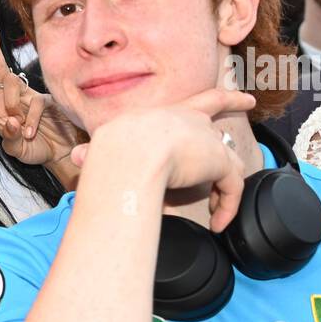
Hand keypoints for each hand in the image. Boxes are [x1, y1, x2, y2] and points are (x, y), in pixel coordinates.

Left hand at [0, 12, 76, 166]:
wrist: (62, 152)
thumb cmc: (35, 149)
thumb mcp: (16, 150)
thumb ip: (9, 138)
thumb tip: (10, 122)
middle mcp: (6, 96)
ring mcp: (26, 94)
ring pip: (11, 82)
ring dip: (11, 103)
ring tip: (20, 128)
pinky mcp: (44, 97)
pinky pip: (33, 101)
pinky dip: (30, 120)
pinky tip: (31, 132)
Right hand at [74, 88, 255, 231]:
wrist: (130, 153)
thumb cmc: (113, 148)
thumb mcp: (106, 147)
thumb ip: (94, 154)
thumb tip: (76, 157)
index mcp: (167, 114)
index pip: (202, 100)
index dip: (225, 98)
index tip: (245, 98)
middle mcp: (191, 121)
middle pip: (221, 121)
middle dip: (233, 119)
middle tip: (243, 120)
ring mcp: (208, 139)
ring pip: (229, 164)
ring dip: (225, 189)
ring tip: (218, 211)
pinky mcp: (219, 161)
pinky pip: (232, 188)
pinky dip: (227, 207)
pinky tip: (218, 223)